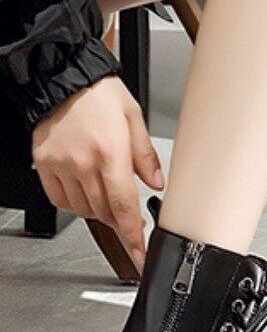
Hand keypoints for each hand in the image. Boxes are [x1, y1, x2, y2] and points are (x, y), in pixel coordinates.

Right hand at [32, 77, 164, 271]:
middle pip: (104, 212)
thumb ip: (145, 156)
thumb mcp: (134, 119)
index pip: (124, 207)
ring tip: (106, 193)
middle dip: (120, 221)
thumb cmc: (99, 93)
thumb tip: (157, 184)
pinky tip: (85, 191)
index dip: (133, 236)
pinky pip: (60, 198)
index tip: (139, 255)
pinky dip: (75, 202)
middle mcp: (84, 163)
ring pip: (83, 209)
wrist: (63, 76)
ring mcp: (61, 165)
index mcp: (111, 153)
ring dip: (99, 211)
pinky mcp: (44, 163)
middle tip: (129, 219)